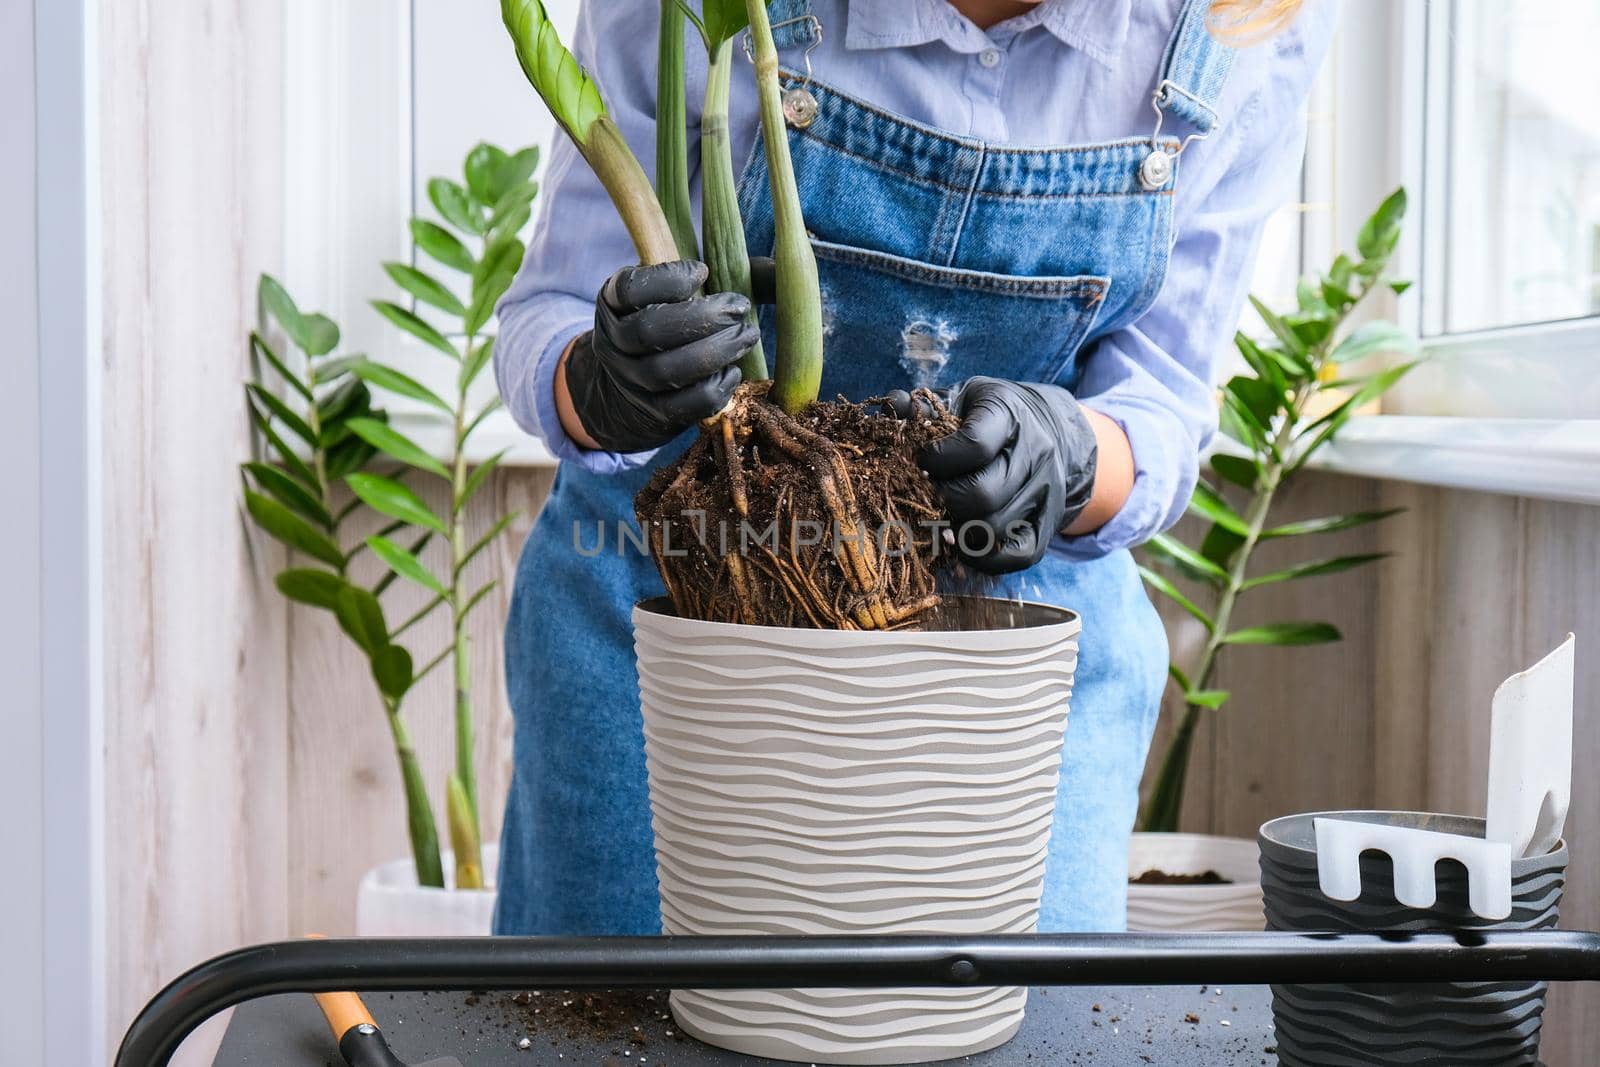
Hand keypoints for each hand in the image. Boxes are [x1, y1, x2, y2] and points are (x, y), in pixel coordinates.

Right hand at [563, 260, 759, 452]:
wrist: (628, 388)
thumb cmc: (671, 324)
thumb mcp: (679, 293)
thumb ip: (726, 272)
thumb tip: (783, 269)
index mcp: (615, 302)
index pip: (630, 288)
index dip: (667, 279)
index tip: (702, 272)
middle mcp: (616, 342)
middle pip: (652, 330)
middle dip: (703, 318)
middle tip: (740, 308)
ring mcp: (632, 381)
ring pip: (669, 371)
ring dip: (716, 352)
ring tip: (747, 336)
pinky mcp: (653, 413)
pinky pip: (684, 407)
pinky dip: (715, 389)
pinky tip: (734, 373)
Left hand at [892, 377, 1098, 573]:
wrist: (1054, 428)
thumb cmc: (994, 415)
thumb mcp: (965, 398)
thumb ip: (926, 407)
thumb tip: (890, 409)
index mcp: (1008, 415)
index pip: (974, 445)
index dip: (938, 460)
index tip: (921, 462)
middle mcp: (1034, 453)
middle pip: (983, 495)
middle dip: (943, 501)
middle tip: (925, 497)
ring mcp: (1046, 491)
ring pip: (995, 528)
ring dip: (958, 531)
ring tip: (938, 519)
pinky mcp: (1048, 522)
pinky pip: (1018, 555)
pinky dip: (985, 559)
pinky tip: (961, 545)